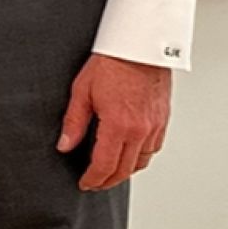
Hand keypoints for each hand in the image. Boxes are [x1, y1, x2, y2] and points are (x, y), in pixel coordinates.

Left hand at [56, 52, 171, 190]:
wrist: (139, 45)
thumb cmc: (112, 61)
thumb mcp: (82, 90)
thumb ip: (74, 122)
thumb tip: (65, 144)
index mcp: (118, 125)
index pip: (105, 166)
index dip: (93, 179)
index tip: (85, 183)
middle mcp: (140, 130)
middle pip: (124, 170)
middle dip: (108, 180)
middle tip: (95, 182)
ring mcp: (154, 125)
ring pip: (142, 162)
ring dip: (126, 170)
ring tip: (111, 170)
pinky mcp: (162, 118)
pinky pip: (154, 148)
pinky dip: (141, 156)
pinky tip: (131, 152)